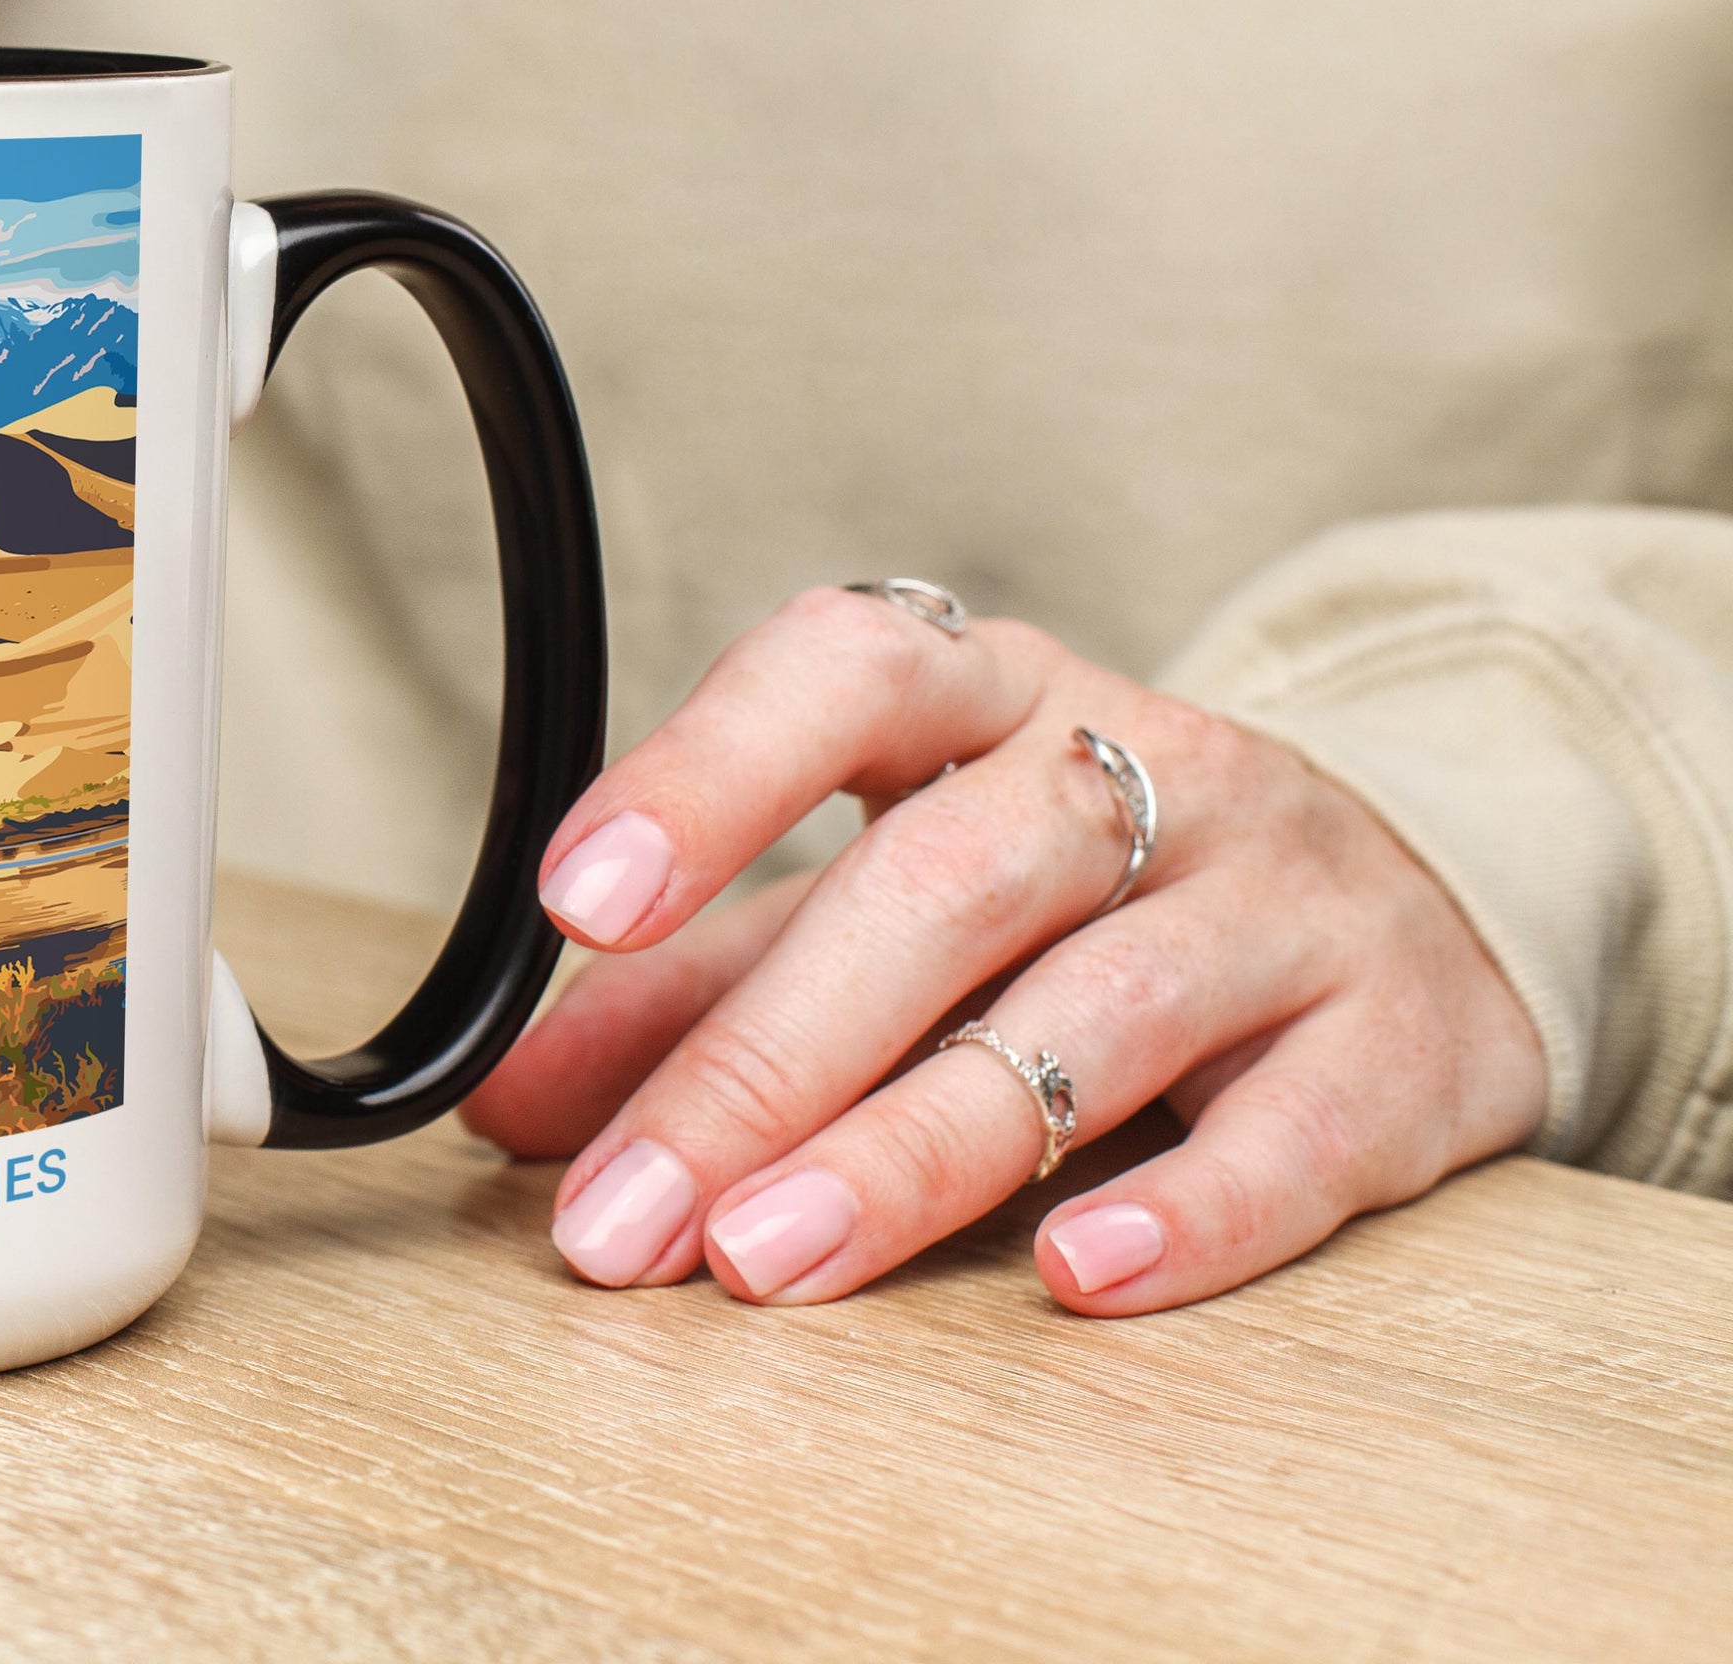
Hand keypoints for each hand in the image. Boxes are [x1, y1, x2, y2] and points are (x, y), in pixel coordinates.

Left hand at [458, 587, 1545, 1313]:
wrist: (1438, 898)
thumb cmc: (1100, 894)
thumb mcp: (897, 892)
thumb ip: (708, 983)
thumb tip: (511, 1100)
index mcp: (993, 696)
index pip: (843, 673)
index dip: (705, 774)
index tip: (579, 901)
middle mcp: (1150, 770)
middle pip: (943, 886)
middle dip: (760, 1059)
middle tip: (622, 1210)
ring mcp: (1292, 899)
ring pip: (1090, 1013)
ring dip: (908, 1151)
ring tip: (763, 1258)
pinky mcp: (1409, 1045)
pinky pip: (1296, 1134)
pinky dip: (1186, 1213)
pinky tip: (1071, 1277)